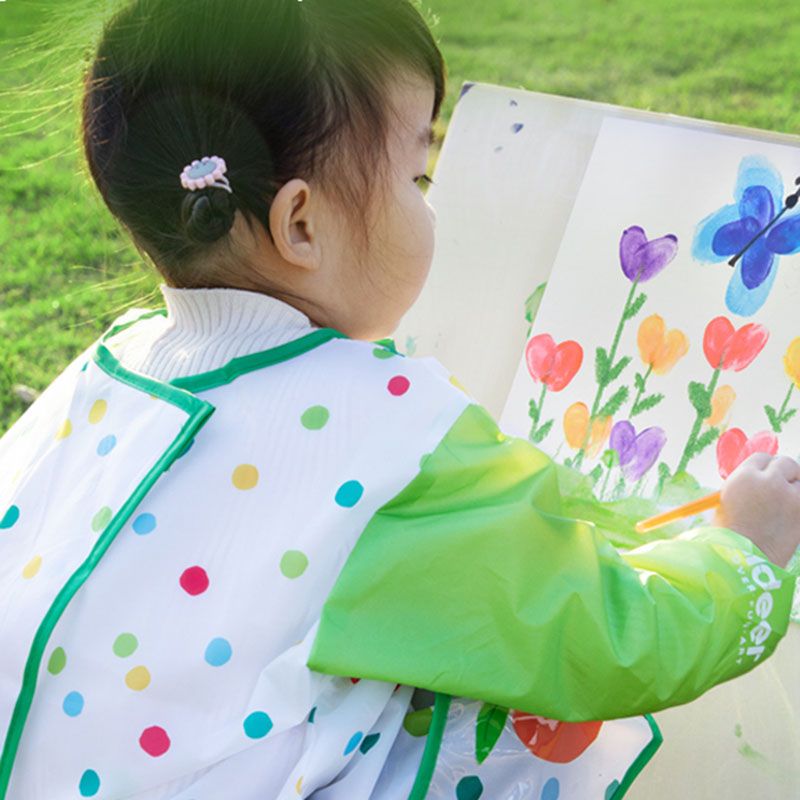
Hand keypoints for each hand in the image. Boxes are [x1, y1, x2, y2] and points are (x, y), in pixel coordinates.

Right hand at [713, 452, 799, 567]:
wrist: (742, 560)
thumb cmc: (730, 532)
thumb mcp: (729, 499)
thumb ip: (748, 483)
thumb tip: (763, 475)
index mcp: (745, 476)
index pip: (762, 458)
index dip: (763, 468)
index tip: (765, 477)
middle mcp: (770, 481)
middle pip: (786, 463)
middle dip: (784, 474)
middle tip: (781, 488)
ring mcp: (791, 496)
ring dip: (796, 488)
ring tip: (785, 505)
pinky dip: (798, 505)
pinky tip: (789, 517)